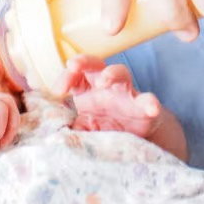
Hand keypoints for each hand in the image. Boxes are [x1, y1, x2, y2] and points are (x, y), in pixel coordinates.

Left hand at [62, 57, 183, 152]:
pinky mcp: (144, 108)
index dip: (66, 77)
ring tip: (105, 79)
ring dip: (113, 73)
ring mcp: (126, 94)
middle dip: (85, 61)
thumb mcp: (83, 130)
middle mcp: (107, 88)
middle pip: (96, 66)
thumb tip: (53, 134)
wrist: (135, 142)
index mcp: (89, 91)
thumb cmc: (106, 130)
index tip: (59, 90)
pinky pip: (147, 102)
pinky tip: (151, 108)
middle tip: (74, 64)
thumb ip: (70, 128)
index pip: (76, 76)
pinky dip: (150, 103)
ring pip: (121, 74)